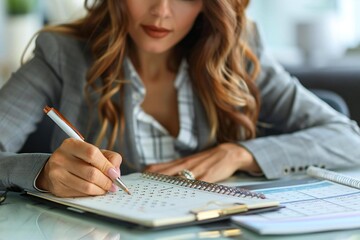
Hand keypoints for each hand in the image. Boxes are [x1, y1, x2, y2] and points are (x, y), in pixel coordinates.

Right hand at [36, 138, 121, 196]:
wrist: (55, 168)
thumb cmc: (79, 159)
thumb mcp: (94, 152)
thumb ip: (109, 157)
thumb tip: (116, 172)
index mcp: (71, 144)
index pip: (92, 153)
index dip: (106, 165)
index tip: (115, 174)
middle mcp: (61, 158)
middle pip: (91, 173)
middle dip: (106, 181)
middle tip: (113, 185)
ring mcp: (57, 174)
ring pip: (86, 186)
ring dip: (101, 190)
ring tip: (106, 188)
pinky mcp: (57, 188)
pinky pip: (80, 194)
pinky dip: (91, 194)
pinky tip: (94, 190)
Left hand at [145, 143, 260, 181]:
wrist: (228, 153)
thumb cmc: (207, 160)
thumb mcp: (190, 162)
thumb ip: (177, 168)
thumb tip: (159, 174)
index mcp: (180, 163)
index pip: (158, 168)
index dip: (146, 175)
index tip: (137, 181)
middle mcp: (185, 166)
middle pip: (164, 174)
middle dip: (152, 182)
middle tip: (141, 190)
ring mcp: (196, 171)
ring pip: (178, 178)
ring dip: (166, 185)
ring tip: (155, 192)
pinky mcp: (207, 177)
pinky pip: (196, 183)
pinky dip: (188, 188)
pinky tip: (181, 194)